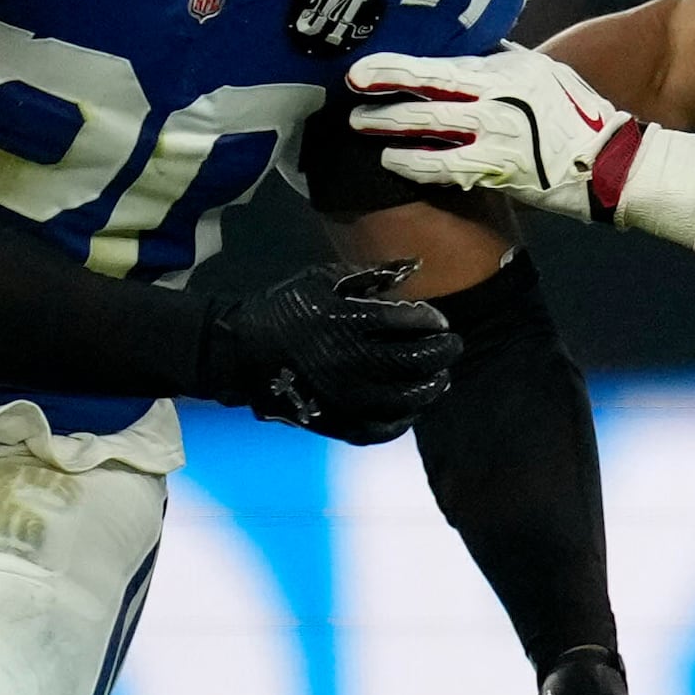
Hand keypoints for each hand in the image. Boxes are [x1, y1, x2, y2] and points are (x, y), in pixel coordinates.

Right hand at [203, 261, 455, 441]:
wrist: (242, 352)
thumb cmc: (286, 308)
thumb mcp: (324, 278)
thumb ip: (371, 274)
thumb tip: (415, 266)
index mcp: (349, 322)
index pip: (410, 322)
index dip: (431, 321)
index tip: (438, 321)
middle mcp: (353, 363)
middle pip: (418, 363)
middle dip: (443, 353)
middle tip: (452, 347)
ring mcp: (347, 398)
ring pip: (408, 400)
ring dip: (432, 388)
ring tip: (439, 377)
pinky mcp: (337, 423)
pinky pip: (384, 429)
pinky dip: (405, 419)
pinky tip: (411, 407)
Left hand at [348, 46, 627, 201]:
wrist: (611, 160)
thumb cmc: (577, 115)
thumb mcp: (543, 74)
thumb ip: (503, 61)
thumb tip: (470, 48)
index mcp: (505, 72)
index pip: (440, 65)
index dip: (396, 67)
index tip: (361, 67)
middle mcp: (497, 99)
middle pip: (427, 92)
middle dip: (383, 92)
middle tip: (347, 94)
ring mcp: (496, 135)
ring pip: (430, 128)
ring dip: (389, 128)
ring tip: (360, 126)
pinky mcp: (499, 169)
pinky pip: (446, 166)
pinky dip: (415, 163)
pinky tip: (392, 162)